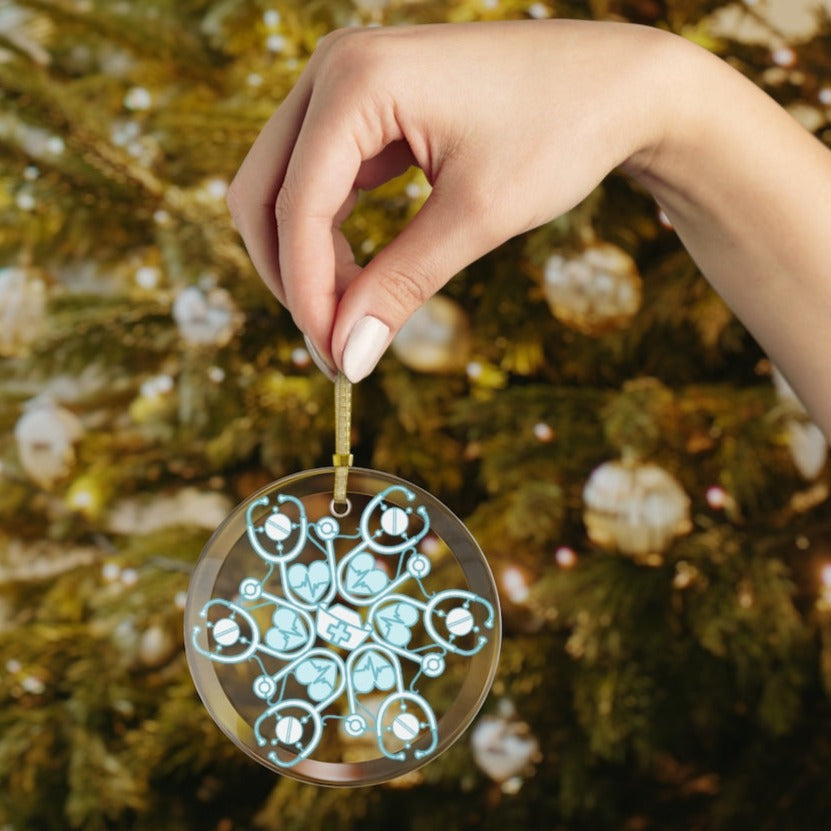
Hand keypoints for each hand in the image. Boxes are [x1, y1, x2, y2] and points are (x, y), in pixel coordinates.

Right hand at [226, 19, 676, 381]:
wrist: (617, 84)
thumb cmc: (560, 131)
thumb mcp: (477, 218)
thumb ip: (401, 285)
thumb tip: (347, 356)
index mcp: (355, 79)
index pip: (297, 206)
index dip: (308, 294)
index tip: (335, 360)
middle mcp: (335, 69)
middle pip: (264, 193)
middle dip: (292, 277)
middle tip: (335, 345)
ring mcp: (347, 84)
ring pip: (286, 189)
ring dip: (308, 260)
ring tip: (354, 319)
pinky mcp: (367, 107)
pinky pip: (322, 180)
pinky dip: (332, 236)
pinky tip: (363, 279)